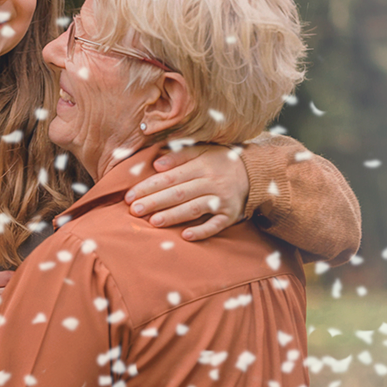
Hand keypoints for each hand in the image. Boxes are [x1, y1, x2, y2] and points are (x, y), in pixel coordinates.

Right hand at [0, 269, 11, 364]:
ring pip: (13, 316)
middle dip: (15, 299)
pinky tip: (0, 337)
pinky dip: (4, 335)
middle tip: (14, 305)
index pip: (8, 279)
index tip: (11, 288)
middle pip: (15, 296)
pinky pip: (4, 336)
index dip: (11, 283)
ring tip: (8, 322)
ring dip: (11, 317)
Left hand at [123, 142, 248, 238]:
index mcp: (202, 165)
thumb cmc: (221, 161)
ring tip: (153, 221)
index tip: (130, 195)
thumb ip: (179, 155)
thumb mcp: (203, 151)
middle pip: (179, 193)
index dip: (149, 186)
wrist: (256, 172)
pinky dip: (201, 231)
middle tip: (134, 210)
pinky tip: (185, 235)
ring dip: (173, 215)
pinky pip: (215, 225)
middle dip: (155, 202)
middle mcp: (212, 182)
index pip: (170, 177)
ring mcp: (222, 199)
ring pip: (194, 208)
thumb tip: (157, 165)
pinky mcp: (231, 215)